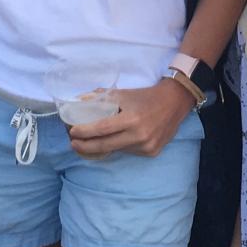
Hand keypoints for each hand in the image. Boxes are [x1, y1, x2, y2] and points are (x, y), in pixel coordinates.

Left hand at [68, 79, 192, 158]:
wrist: (174, 102)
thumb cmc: (145, 96)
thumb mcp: (123, 93)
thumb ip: (100, 98)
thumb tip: (79, 100)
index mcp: (131, 118)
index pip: (102, 129)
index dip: (85, 132)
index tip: (72, 132)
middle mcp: (139, 135)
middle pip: (106, 145)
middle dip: (86, 146)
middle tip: (74, 144)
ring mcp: (147, 146)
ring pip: (117, 149)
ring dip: (103, 146)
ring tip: (91, 141)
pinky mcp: (152, 152)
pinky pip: (130, 152)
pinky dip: (121, 146)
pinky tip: (117, 140)